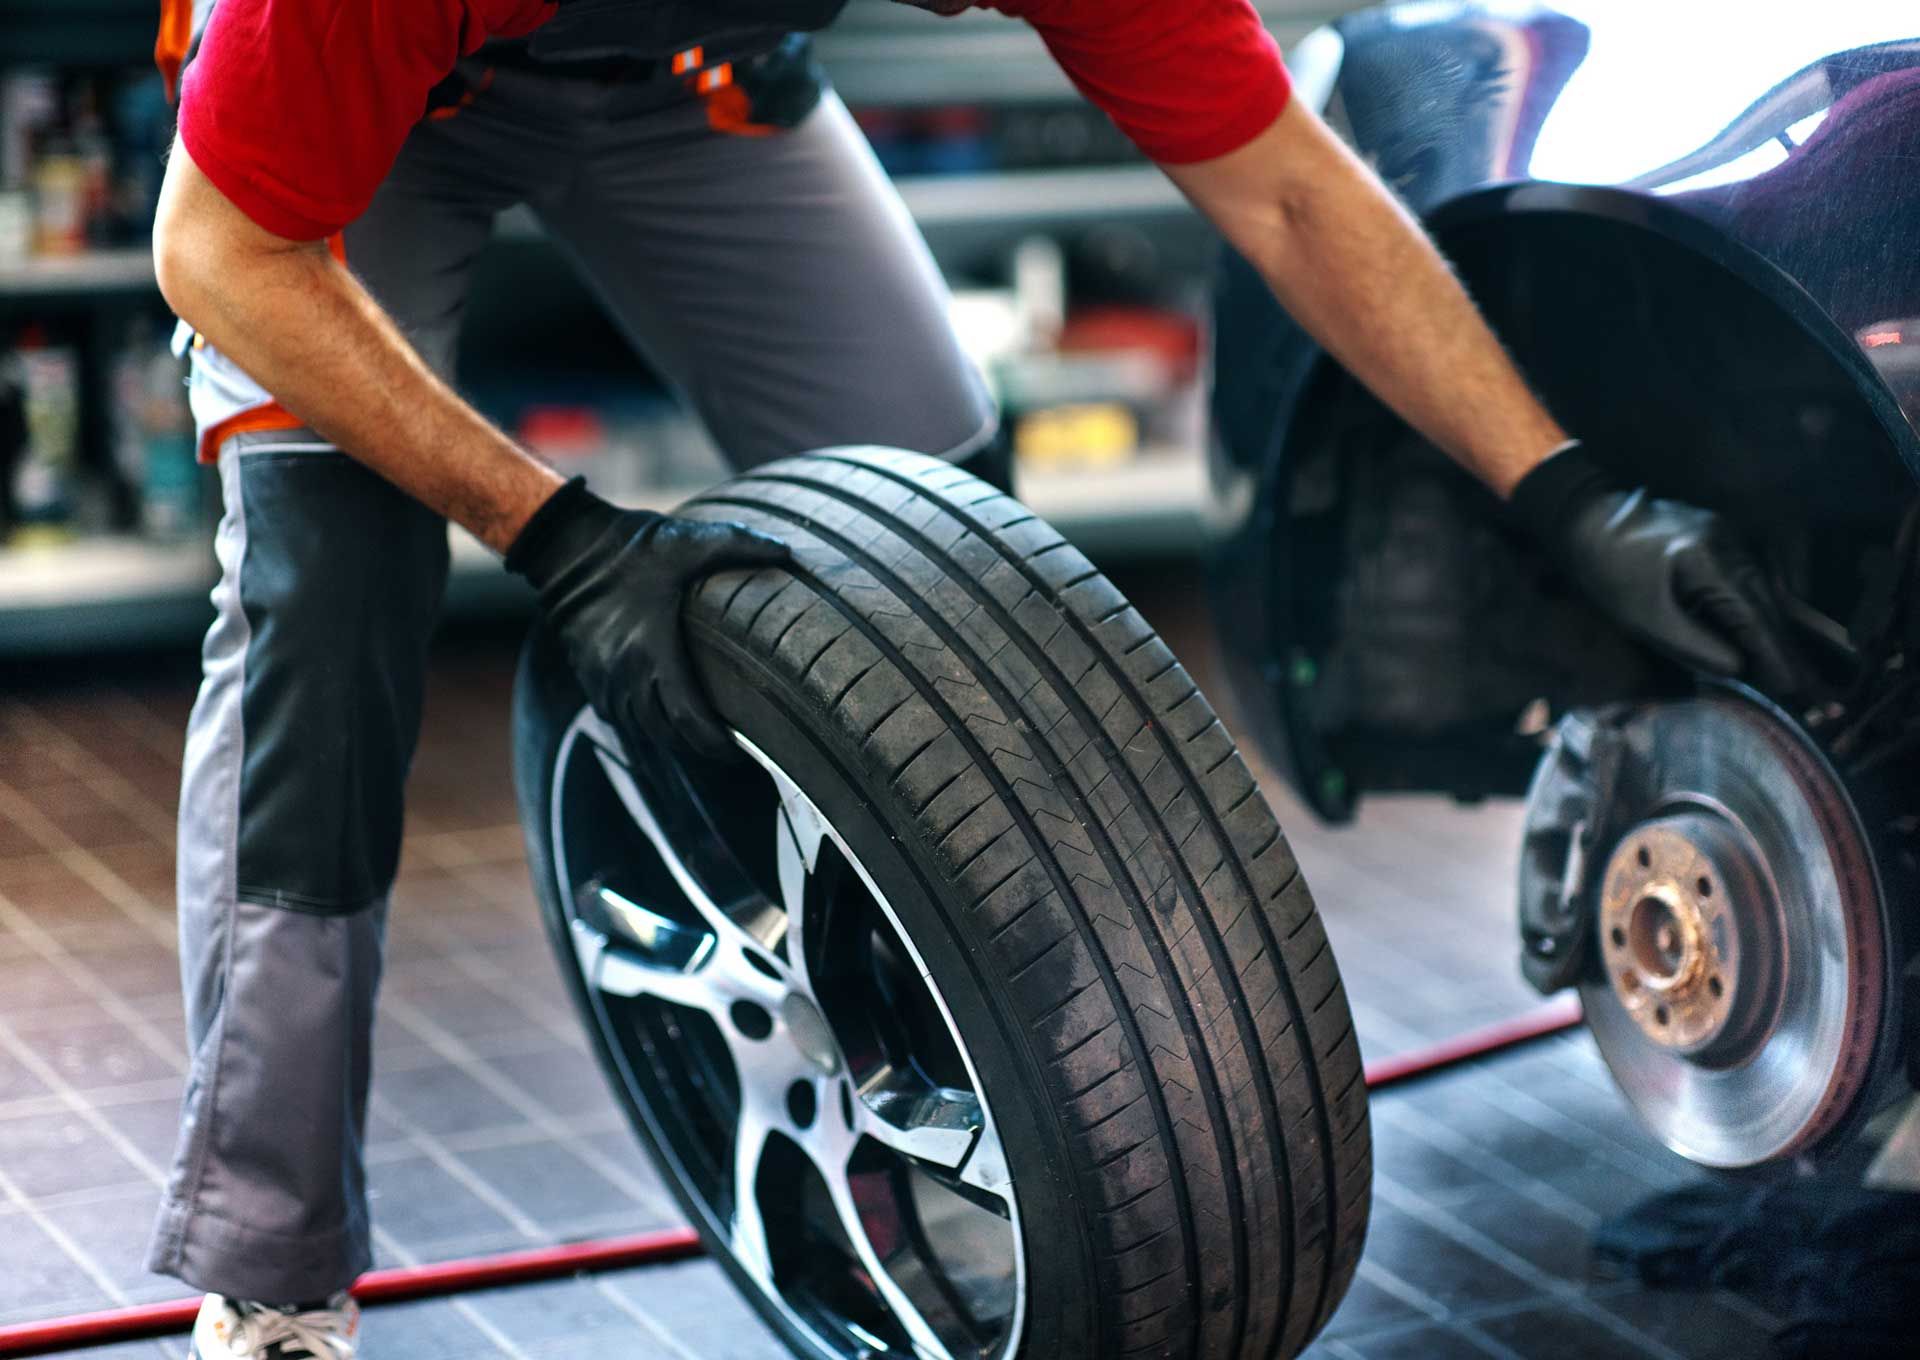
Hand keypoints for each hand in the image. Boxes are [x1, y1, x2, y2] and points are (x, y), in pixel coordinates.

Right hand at [507, 478, 789, 755]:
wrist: (567, 547)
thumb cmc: (631, 548)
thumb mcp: (688, 542)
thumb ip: (740, 544)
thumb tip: (788, 552)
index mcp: (652, 653)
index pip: (688, 720)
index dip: (715, 743)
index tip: (738, 749)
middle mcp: (624, 676)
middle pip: (667, 735)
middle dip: (699, 746)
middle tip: (729, 746)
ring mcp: (603, 681)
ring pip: (641, 731)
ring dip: (671, 738)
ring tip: (701, 736)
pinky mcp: (589, 678)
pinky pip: (618, 718)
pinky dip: (643, 725)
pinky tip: (663, 718)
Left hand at [1511, 443, 1806, 698]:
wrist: (1588, 521)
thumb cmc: (1608, 571)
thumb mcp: (1642, 616)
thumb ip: (1691, 643)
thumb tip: (1737, 667)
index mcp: (1707, 560)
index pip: (1750, 615)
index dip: (1771, 652)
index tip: (1790, 685)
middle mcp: (1727, 543)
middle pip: (1765, 600)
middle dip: (1783, 644)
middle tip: (1804, 684)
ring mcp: (1727, 535)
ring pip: (1761, 587)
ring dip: (1774, 626)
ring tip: (1791, 664)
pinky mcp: (1720, 535)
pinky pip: (1751, 574)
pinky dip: (1760, 603)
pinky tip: (1770, 627)